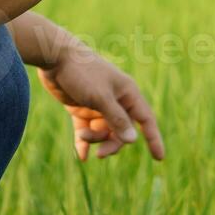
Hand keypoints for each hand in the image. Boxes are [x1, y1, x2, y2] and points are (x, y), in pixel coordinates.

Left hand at [37, 43, 164, 161]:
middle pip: (122, 131)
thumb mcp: (100, 97)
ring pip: (103, 132)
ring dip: (94, 139)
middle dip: (112, 144)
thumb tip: (133, 140)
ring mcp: (99, 105)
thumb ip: (117, 119)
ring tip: (82, 136)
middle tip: (100, 154)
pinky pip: (87, 129)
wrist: (55, 57)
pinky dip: (84, 142)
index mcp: (127, 94)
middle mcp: (116, 100)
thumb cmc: (82, 73)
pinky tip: (82, 156)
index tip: (160, 158)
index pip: (146, 120)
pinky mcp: (82, 108)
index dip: (153, 138)